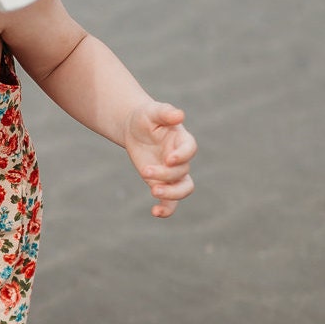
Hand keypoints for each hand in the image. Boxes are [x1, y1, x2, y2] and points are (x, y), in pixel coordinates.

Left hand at [124, 101, 195, 217]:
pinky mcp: (162, 184)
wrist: (134, 129)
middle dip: (166, 175)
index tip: (168, 159)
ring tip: (154, 192)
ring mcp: (173, 174)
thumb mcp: (152, 111)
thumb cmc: (146, 117)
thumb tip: (179, 115)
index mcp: (182, 140)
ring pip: (183, 189)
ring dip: (171, 194)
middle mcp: (181, 159)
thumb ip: (165, 113)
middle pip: (182, 172)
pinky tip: (155, 212)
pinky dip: (166, 209)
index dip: (182, 156)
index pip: (190, 150)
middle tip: (145, 171)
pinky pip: (170, 202)